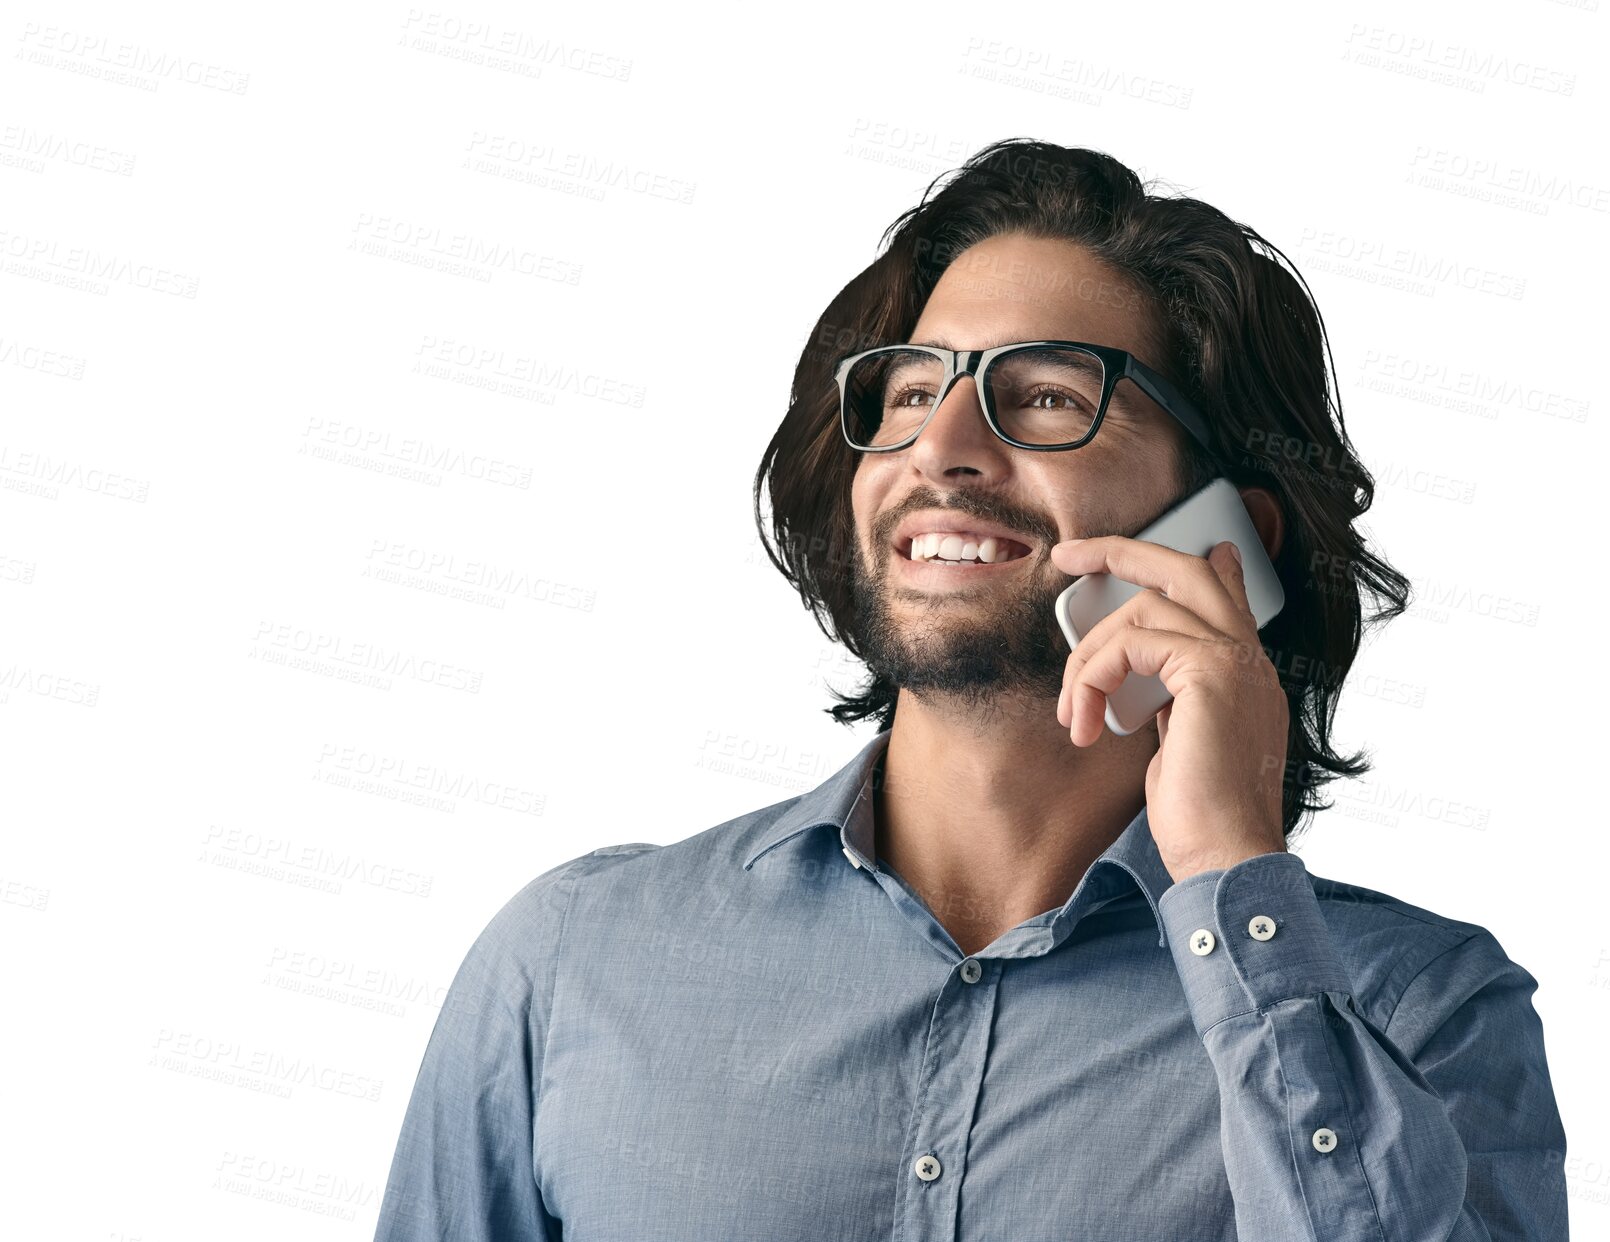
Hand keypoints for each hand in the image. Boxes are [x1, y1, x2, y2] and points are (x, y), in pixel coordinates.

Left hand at [1050, 536, 1287, 882]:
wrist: (1228, 858)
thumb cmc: (1201, 817)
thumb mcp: (1179, 743)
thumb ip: (1167, 698)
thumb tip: (1137, 672)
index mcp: (1244, 674)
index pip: (1223, 592)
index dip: (1185, 560)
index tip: (1134, 553)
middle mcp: (1248, 658)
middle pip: (1186, 568)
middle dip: (1120, 551)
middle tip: (1069, 555)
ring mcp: (1235, 661)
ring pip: (1145, 606)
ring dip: (1088, 656)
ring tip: (1072, 711)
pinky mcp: (1210, 673)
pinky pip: (1133, 643)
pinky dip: (1094, 675)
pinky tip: (1085, 721)